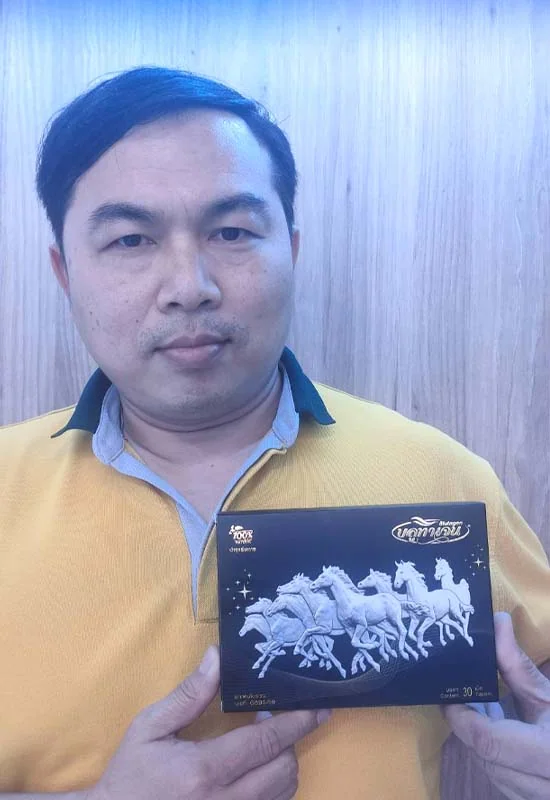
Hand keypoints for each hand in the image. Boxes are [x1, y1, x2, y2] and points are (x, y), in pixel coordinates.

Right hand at [92, 646, 328, 799]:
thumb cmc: (130, 775)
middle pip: (283, 771)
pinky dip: (272, 789)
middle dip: (291, 741)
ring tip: (264, 743)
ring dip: (283, 765)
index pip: (265, 743)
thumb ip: (189, 695)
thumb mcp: (150, 728)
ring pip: (282, 795)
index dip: (295, 722)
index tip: (316, 706)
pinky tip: (256, 771)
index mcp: (203, 771)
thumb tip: (219, 658)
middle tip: (274, 718)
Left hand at [443, 611, 549, 799]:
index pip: (487, 741)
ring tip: (481, 709)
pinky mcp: (531, 798)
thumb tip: (496, 622)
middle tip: (461, 697)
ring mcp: (534, 797)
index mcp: (546, 754)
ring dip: (481, 741)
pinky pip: (504, 780)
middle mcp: (540, 786)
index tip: (447, 694)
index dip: (460, 717)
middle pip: (485, 758)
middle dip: (468, 726)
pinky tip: (498, 729)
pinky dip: (495, 756)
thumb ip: (518, 666)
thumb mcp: (548, 695)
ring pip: (492, 773)